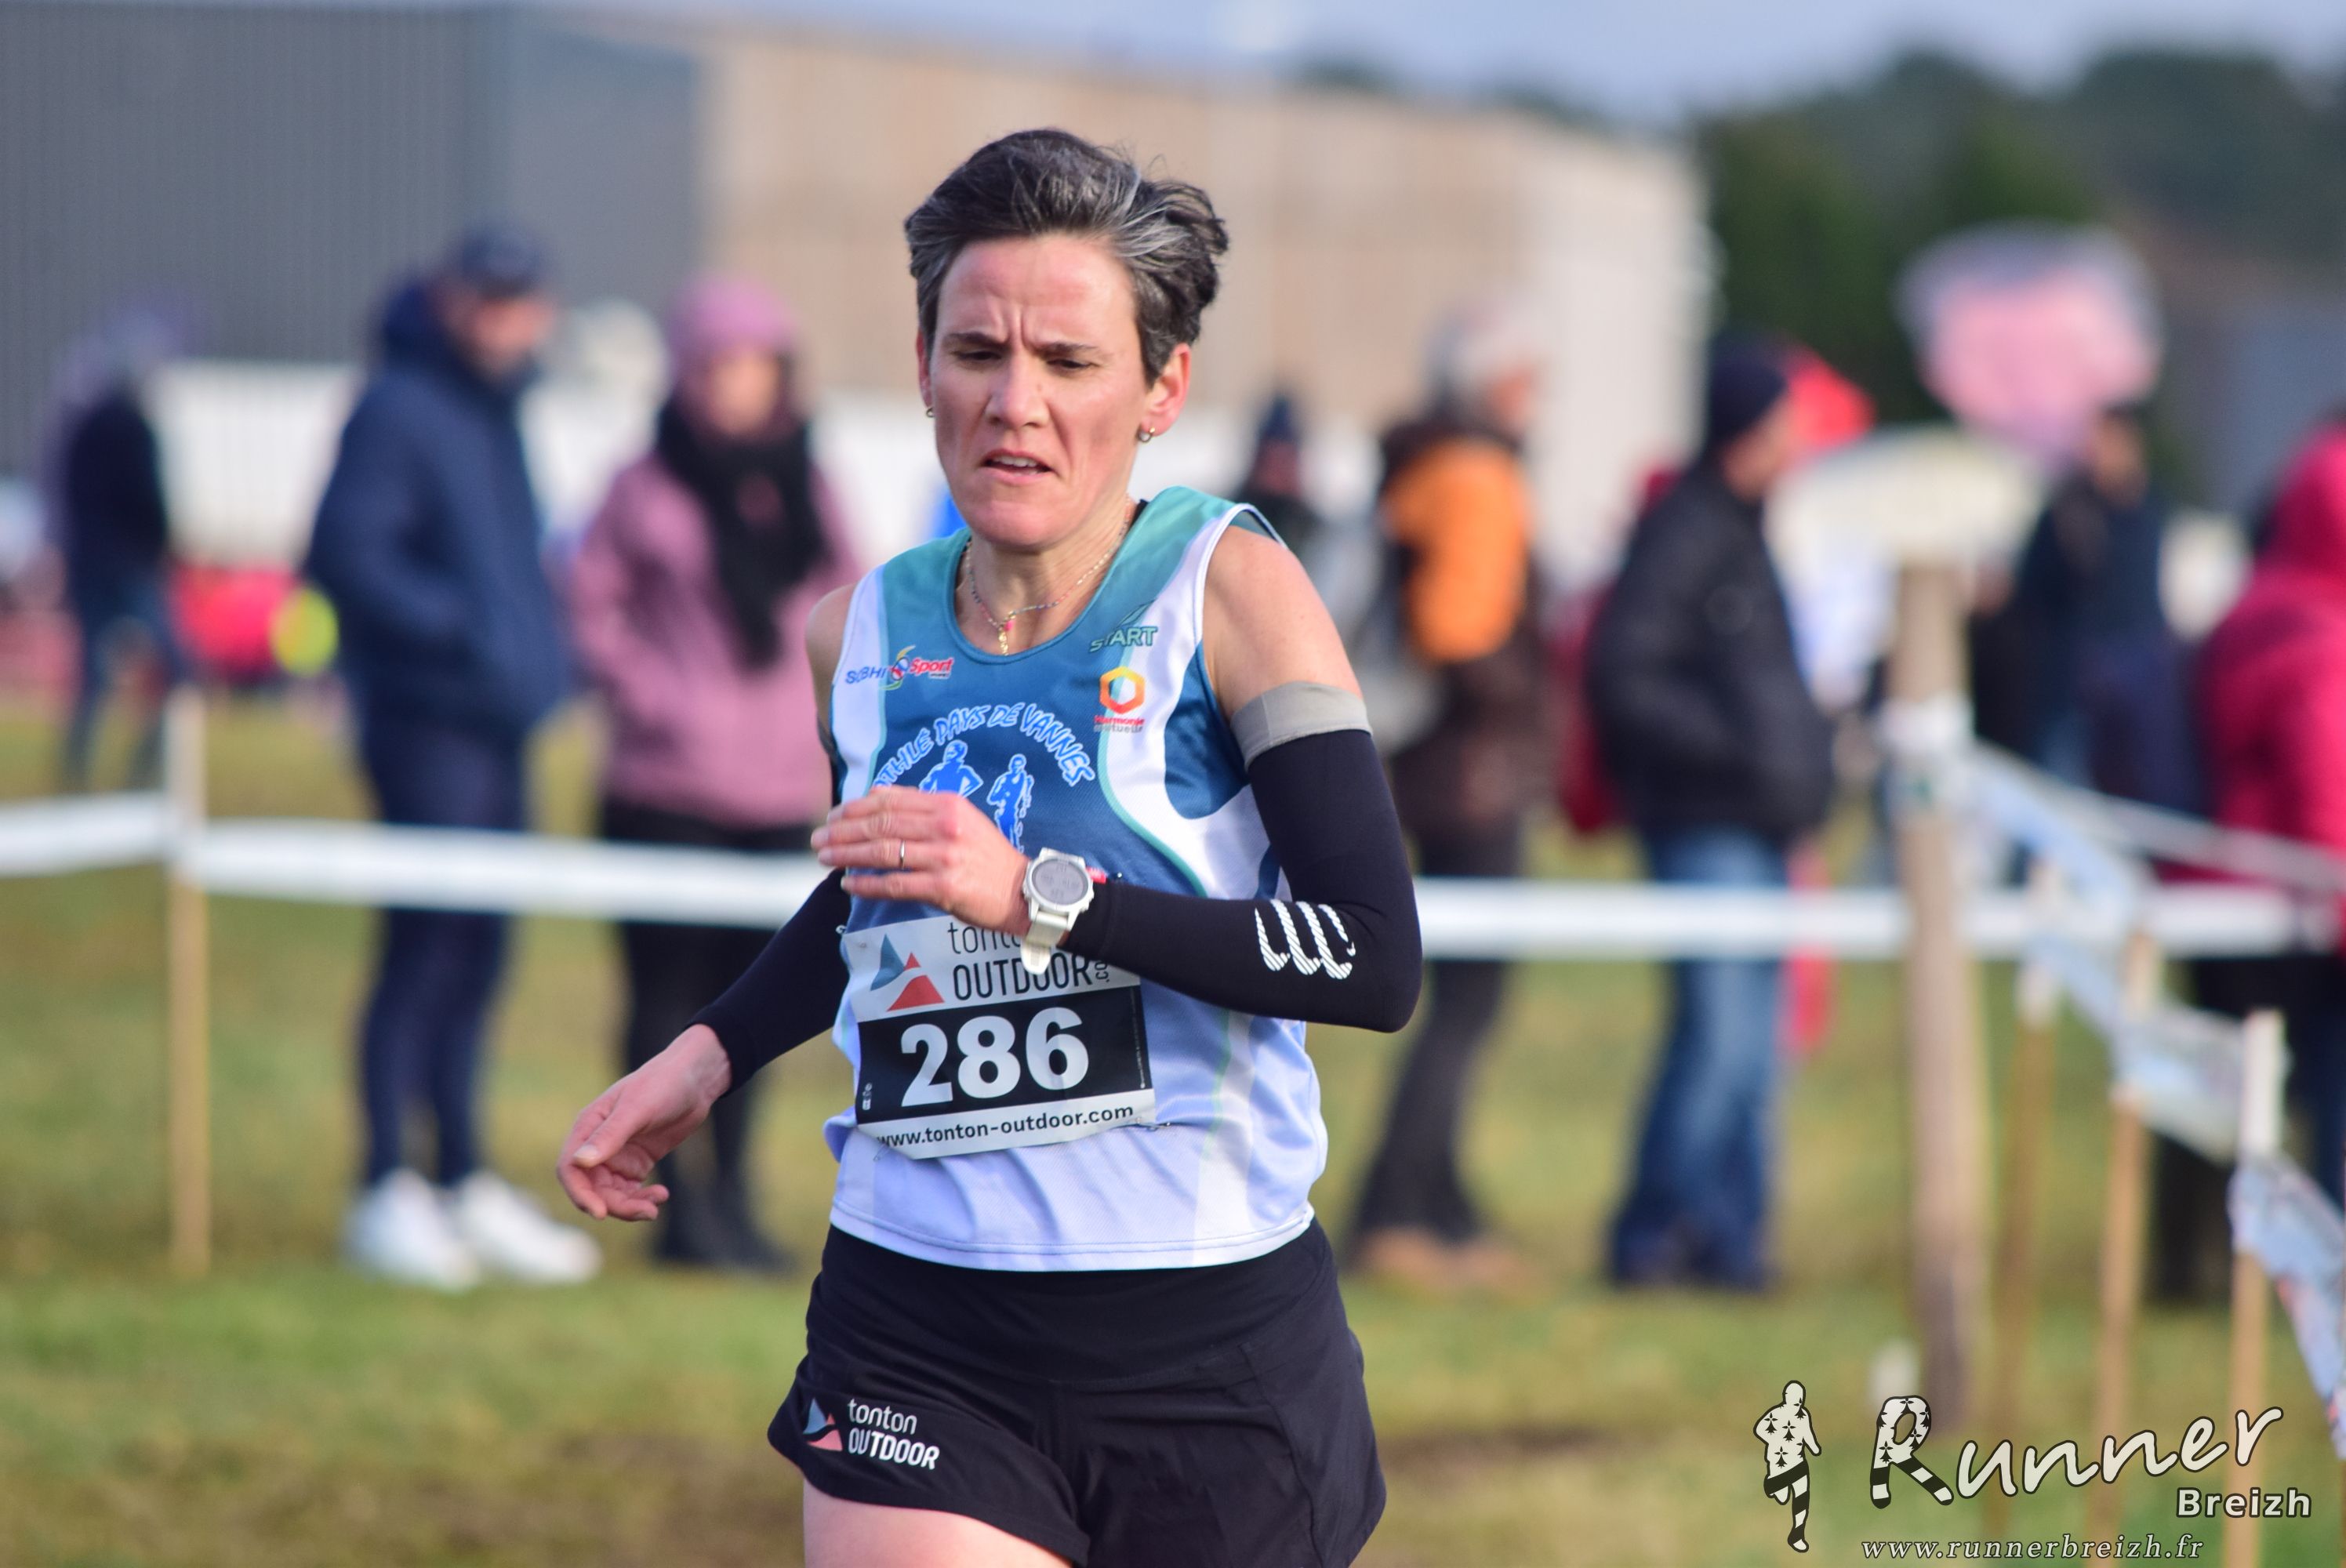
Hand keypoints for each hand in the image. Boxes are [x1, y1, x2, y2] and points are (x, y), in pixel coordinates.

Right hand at [557, 1024, 731, 1220]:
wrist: (695, 1080)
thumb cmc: (662, 1084)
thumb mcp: (636, 1109)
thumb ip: (610, 1136)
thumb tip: (579, 1162)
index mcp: (588, 1127)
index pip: (570, 1169)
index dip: (580, 1194)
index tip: (600, 1213)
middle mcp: (597, 1145)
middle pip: (592, 1188)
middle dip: (614, 1206)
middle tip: (646, 1212)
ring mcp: (617, 1156)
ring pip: (611, 1194)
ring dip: (630, 1206)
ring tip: (656, 1206)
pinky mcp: (637, 1162)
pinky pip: (630, 1191)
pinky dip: (642, 1198)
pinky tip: (661, 1194)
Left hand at [812, 785, 1029, 934]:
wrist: (1024, 891)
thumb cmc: (988, 857)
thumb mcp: (962, 819)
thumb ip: (922, 806)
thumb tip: (876, 794)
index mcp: (948, 805)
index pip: (890, 800)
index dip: (855, 807)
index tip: (833, 815)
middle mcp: (945, 827)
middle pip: (881, 824)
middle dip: (843, 831)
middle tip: (818, 838)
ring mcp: (944, 857)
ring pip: (882, 853)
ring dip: (847, 855)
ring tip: (824, 858)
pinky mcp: (944, 887)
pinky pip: (895, 885)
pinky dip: (867, 885)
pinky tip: (848, 885)